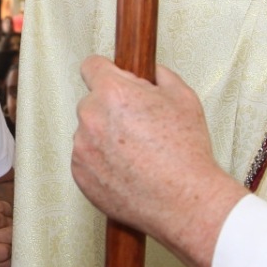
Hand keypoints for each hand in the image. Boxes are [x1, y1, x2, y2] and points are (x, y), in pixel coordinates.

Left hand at [70, 57, 245, 266]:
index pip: (91, 66)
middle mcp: (91, 118)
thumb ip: (161, 77)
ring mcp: (82, 148)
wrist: (184, 201)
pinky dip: (102, 161)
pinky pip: (86, 159)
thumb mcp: (184, 98)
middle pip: (92, 101)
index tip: (112, 79)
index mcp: (113, 93)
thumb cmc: (186, 153)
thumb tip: (152, 72)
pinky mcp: (80, 175)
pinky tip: (128, 169)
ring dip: (105, 137)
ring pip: (88, 132)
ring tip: (136, 152)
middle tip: (138, 124)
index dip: (106, 71)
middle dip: (111, 108)